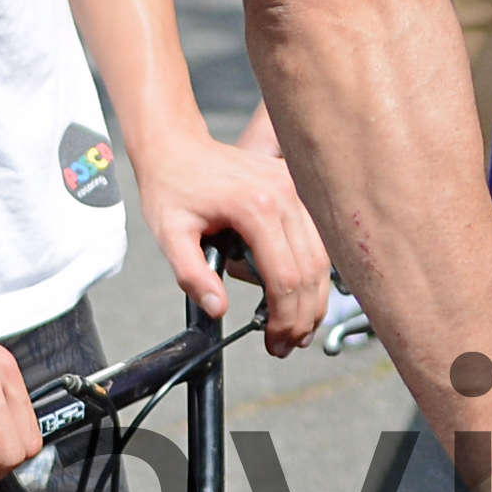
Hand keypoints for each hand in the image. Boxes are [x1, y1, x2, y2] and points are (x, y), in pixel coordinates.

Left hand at [134, 128, 327, 348]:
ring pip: (322, 257)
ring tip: (299, 328)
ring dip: (315, 298)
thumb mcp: (169, 234)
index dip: (283, 318)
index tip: (274, 342)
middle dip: (303, 316)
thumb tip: (218, 311)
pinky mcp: (297, 187)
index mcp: (255, 206)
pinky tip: (304, 294)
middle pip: (310, 271)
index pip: (284, 278)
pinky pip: (317, 238)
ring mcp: (296, 188)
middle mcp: (285, 195)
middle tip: (289, 345)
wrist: (178, 146)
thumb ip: (192, 275)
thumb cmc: (172, 187)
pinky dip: (315, 271)